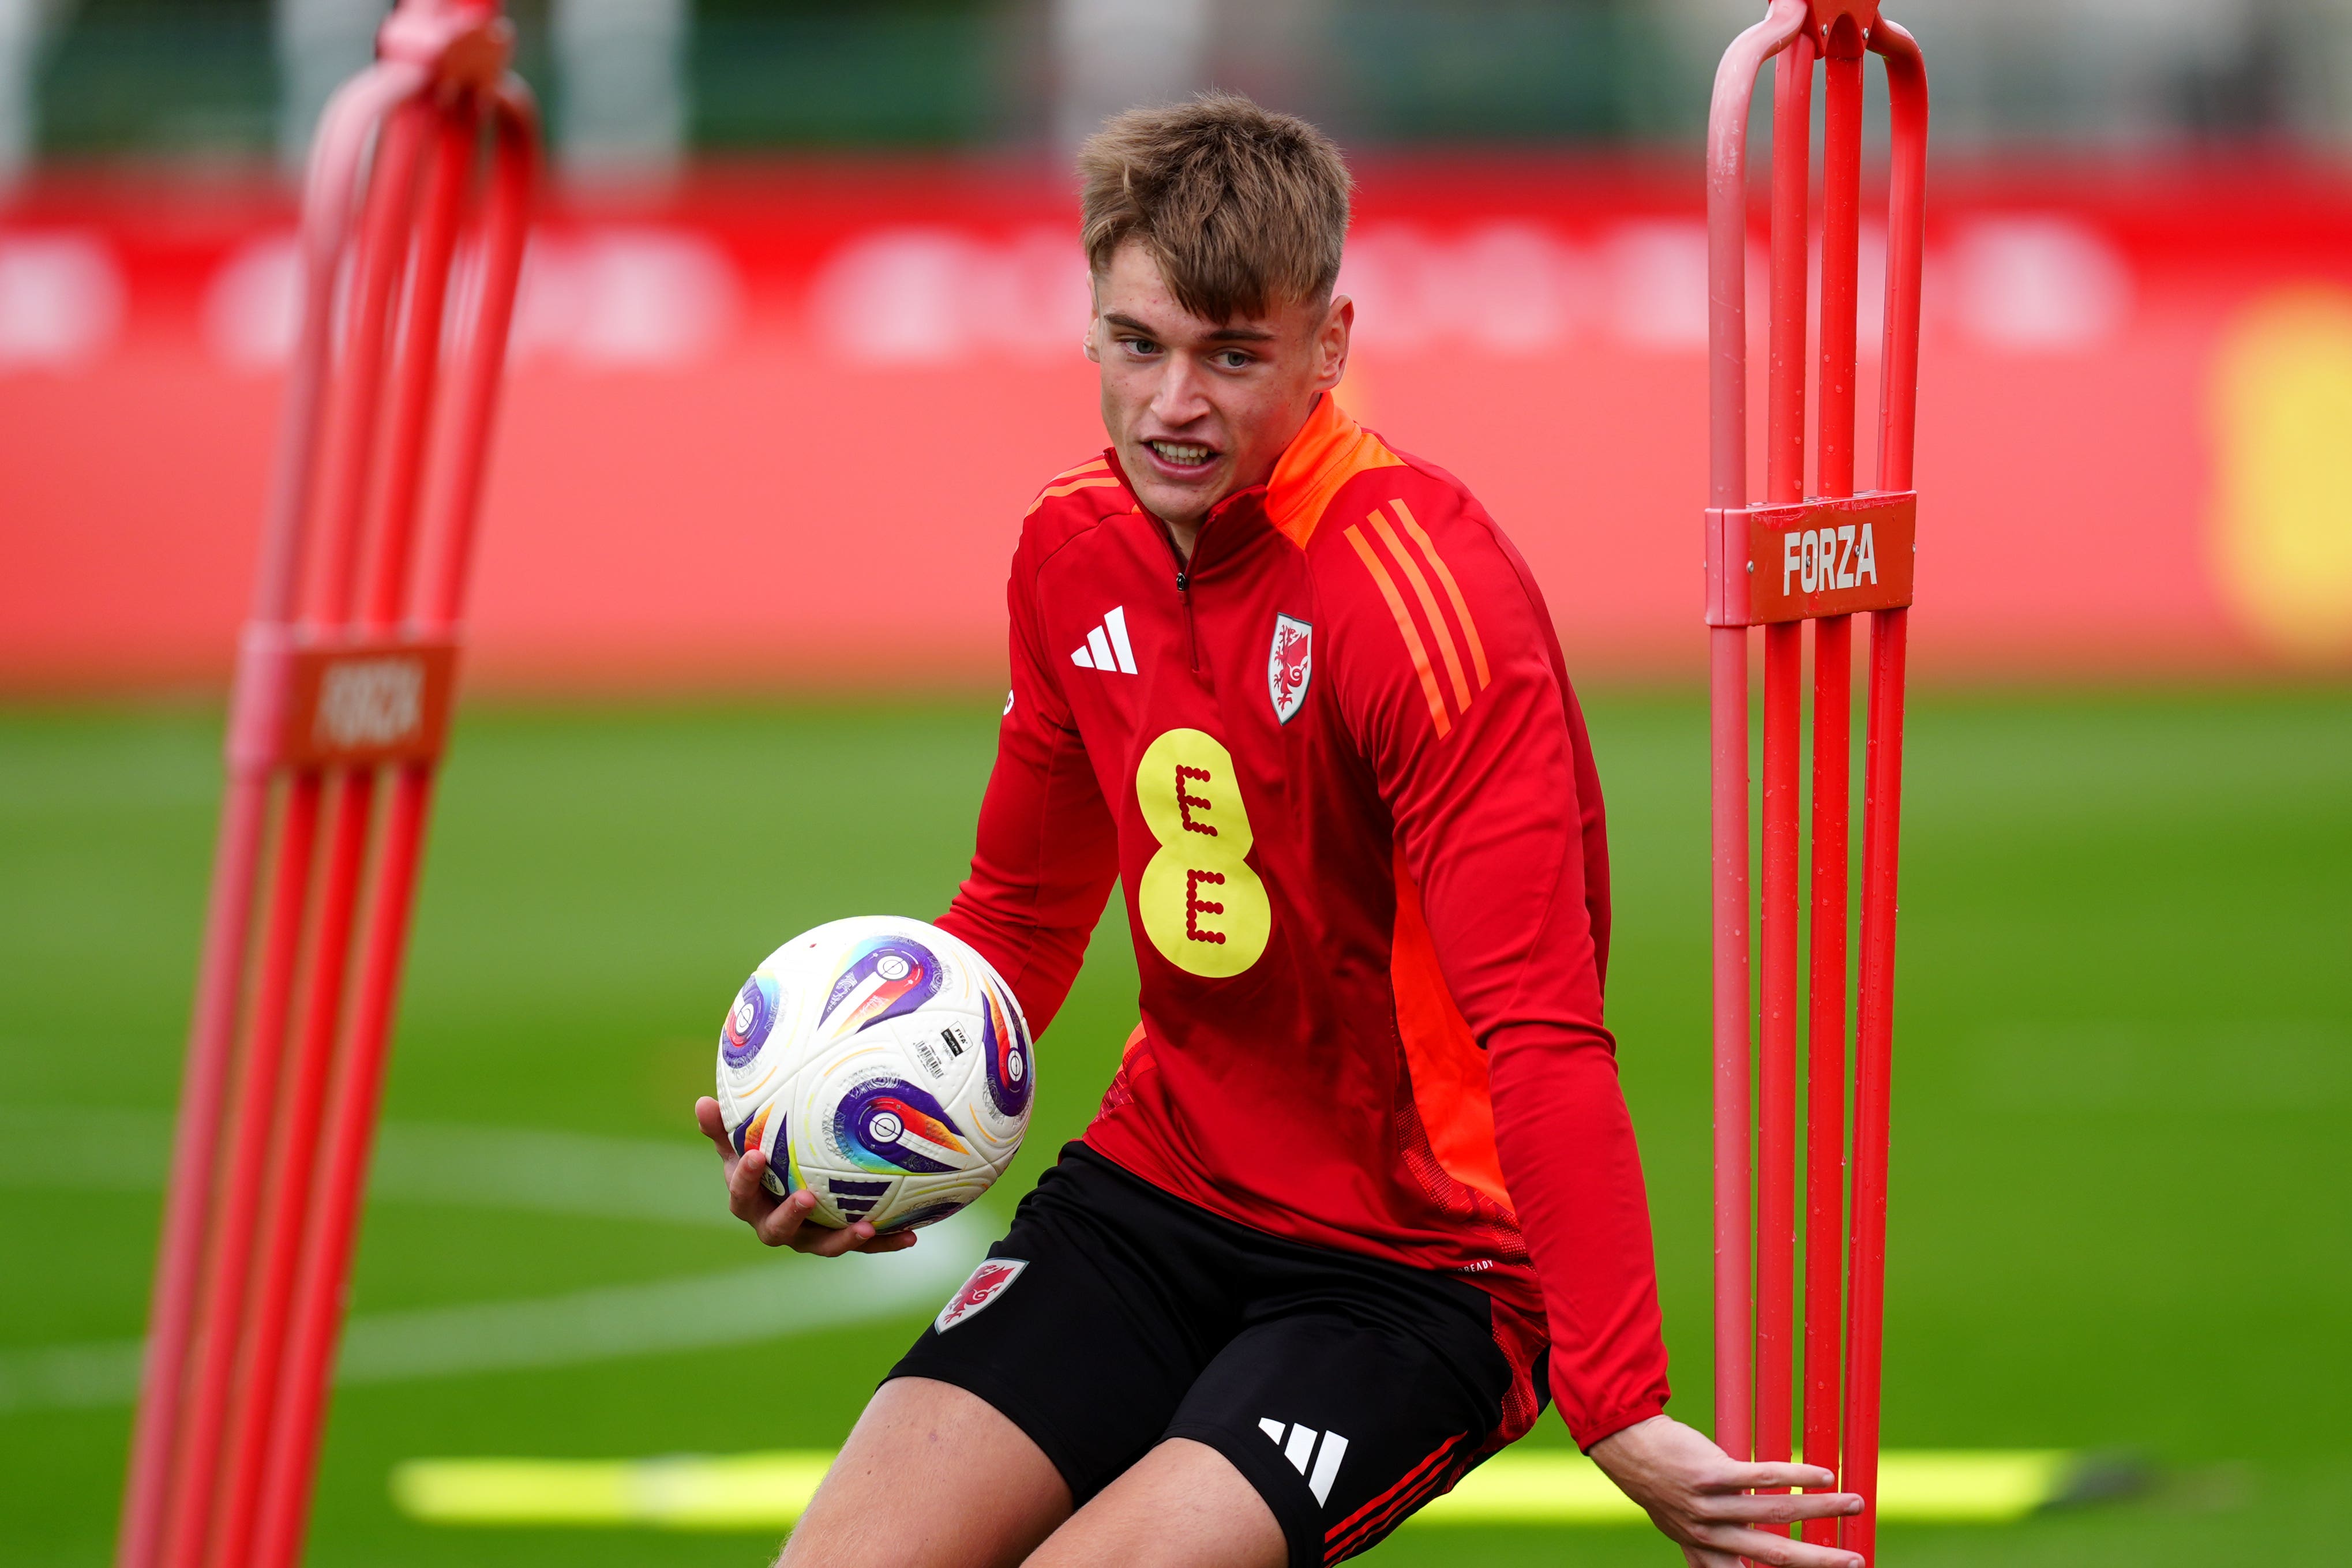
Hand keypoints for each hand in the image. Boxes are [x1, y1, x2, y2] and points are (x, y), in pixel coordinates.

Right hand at [694, 1097, 916, 1255]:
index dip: (745, 1178)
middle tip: (805, 1197)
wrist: (785, 1189)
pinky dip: (883, 1243)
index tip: (754, 1156)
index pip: (741, 1193)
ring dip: (843, 1239)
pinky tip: (909, 1236)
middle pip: (777, 1230)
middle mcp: (775, 1224)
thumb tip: (701, 1101)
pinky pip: (859, 1245)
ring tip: (866, 1228)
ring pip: (822, 1245)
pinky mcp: (836, 1238)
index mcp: (750, 1200)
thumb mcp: (741, 1143)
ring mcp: (807, 1235)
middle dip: (790, 1216)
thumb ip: (723, 1127)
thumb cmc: (761, 1160)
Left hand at [1588, 1415, 1864, 1567]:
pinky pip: (1761, 1476)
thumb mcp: (1685, 1533)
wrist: (1628, 1451)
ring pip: (1776, 1512)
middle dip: (1821, 1561)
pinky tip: (1823, 1474)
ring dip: (1821, 1509)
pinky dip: (1796, 1475)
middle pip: (1775, 1554)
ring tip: (1855, 1504)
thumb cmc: (1663, 1490)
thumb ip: (1713, 1553)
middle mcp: (1710, 1536)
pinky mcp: (1711, 1473)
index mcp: (1708, 1554)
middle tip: (1857, 1561)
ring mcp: (1711, 1505)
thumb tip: (1746, 1567)